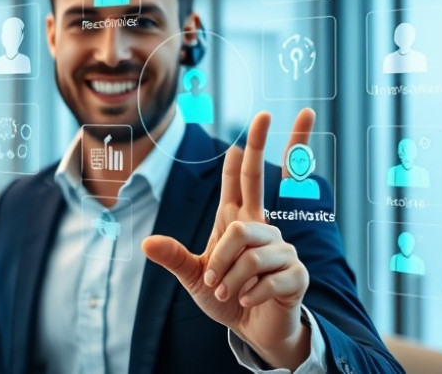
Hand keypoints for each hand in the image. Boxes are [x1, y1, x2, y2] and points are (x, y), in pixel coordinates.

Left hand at [142, 109, 315, 369]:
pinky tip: (247, 300)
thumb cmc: (227, 296)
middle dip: (267, 145)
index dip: (250, 151)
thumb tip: (145, 243)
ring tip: (226, 291)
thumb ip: (174, 258)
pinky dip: (247, 293)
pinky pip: (266, 276)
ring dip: (229, 276)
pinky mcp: (296, 274)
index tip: (257, 119)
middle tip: (269, 112)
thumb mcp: (194, 277)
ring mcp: (282, 249)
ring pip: (248, 248)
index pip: (245, 178)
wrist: (253, 330)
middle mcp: (263, 227)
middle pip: (259, 186)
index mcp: (240, 221)